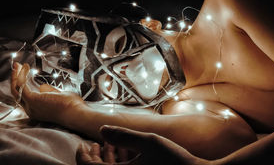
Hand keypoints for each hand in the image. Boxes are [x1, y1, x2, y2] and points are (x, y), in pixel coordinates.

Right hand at [11, 62, 86, 125]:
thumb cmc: (71, 106)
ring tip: (18, 65)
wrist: (75, 113)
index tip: (22, 75)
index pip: (23, 98)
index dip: (21, 86)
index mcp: (37, 111)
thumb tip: (41, 87)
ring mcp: (31, 106)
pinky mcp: (33, 100)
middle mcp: (31, 110)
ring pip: (16, 89)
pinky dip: (21, 75)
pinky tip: (25, 67)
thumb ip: (48, 92)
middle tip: (17, 67)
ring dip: (16, 76)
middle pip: (17, 94)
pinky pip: (22, 86)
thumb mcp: (58, 97)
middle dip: (16, 79)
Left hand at [76, 125, 208, 164]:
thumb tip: (101, 129)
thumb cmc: (173, 161)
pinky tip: (122, 154)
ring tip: (105, 147)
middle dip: (91, 159)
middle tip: (92, 144)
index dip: (82, 156)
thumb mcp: (149, 142)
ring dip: (103, 162)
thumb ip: (125, 135)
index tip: (82, 143)